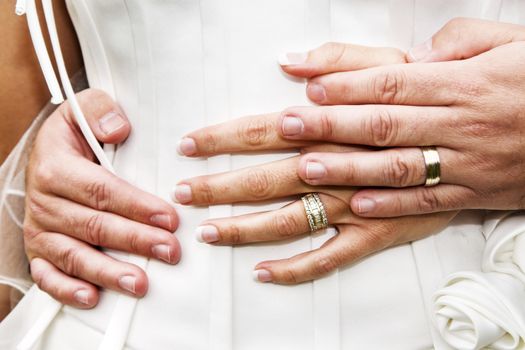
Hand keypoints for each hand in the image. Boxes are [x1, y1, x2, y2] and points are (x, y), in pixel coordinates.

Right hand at [24, 89, 180, 307]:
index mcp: (56, 168)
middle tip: (169, 250)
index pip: (102, 190)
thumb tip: (119, 128)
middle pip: (95, 226)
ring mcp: (42, 231)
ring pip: (75, 255)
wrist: (46, 157)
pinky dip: (68, 290)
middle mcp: (46, 203)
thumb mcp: (81, 111)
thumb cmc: (73, 138)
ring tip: (140, 283)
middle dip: (136, 240)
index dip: (137, 205)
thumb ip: (99, 111)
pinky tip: (93, 297)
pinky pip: (48, 276)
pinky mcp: (41, 251)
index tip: (169, 217)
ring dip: (109, 271)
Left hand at [173, 45, 455, 283]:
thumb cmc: (434, 95)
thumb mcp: (392, 62)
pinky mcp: (380, 233)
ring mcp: (357, 205)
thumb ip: (339, 59)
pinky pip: (332, 257)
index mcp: (335, 123)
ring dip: (245, 228)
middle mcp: (338, 166)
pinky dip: (297, 268)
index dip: (224, 136)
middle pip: (267, 178)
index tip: (189, 143)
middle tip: (182, 192)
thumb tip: (290, 63)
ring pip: (290, 221)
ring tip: (207, 232)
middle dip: (219, 186)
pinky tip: (263, 273)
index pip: (266, 128)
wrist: (492, 135)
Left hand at [272, 18, 524, 217]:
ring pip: (399, 168)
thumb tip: (412, 53)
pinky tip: (356, 206)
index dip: (349, 85)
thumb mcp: (510, 43)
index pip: (394, 84)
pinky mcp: (475, 196)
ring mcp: (467, 164)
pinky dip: (392, 206)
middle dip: (331, 125)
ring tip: (306, 168)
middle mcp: (460, 125)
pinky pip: (429, 203)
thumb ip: (459, 41)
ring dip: (349, 169)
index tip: (308, 86)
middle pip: (384, 125)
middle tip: (286, 125)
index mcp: (464, 84)